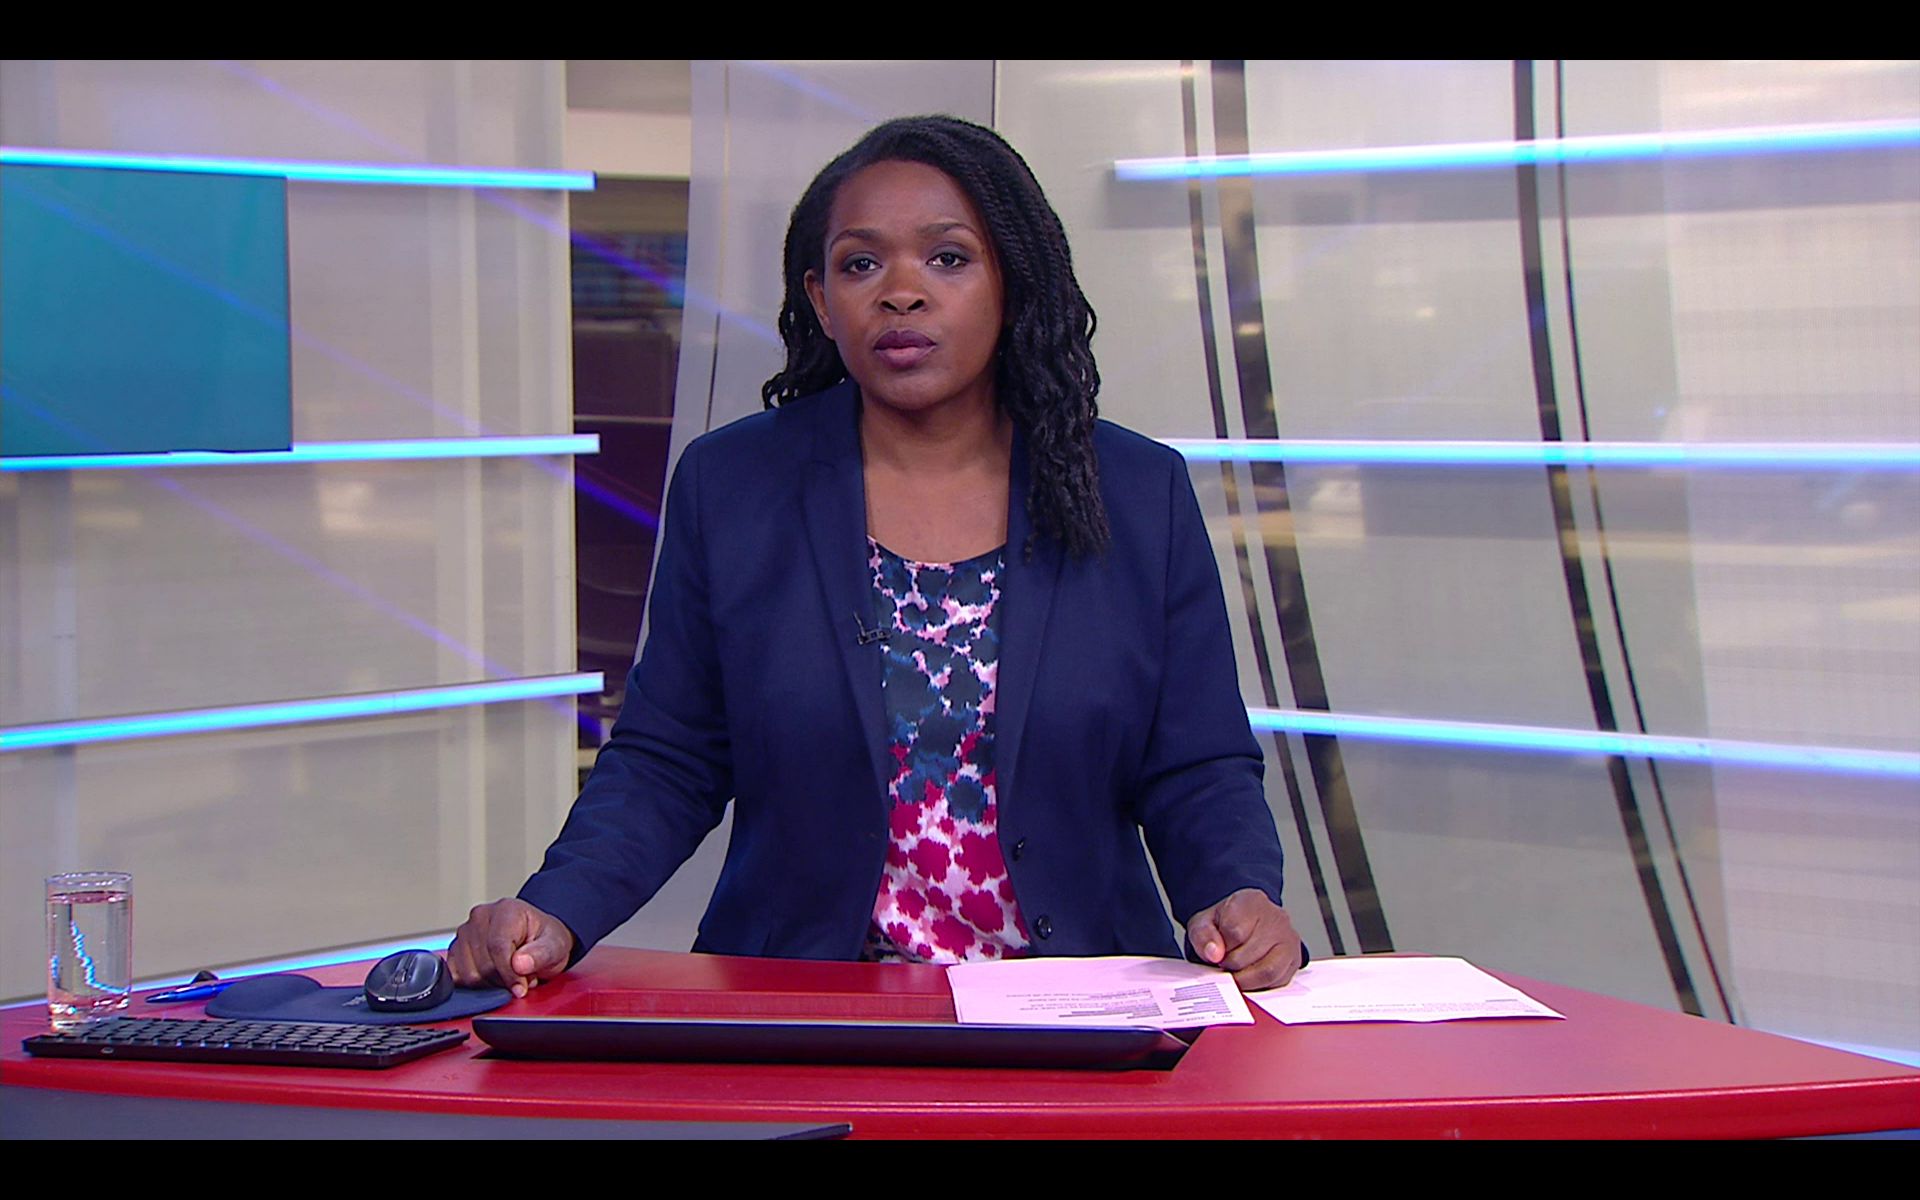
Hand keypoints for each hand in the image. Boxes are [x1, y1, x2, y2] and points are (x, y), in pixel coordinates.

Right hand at [448, 898, 574, 998]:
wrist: (537, 939)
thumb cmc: (545, 940)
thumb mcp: (555, 946)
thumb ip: (541, 954)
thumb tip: (519, 964)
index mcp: (506, 910)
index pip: (498, 946)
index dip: (508, 973)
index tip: (520, 988)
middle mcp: (481, 917)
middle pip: (483, 963)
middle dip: (503, 979)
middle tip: (522, 978)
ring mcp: (465, 932)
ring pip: (468, 973)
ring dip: (490, 983)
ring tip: (509, 975)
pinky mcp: (455, 949)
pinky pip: (456, 976)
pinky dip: (474, 985)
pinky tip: (492, 978)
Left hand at [1186, 888, 1302, 991]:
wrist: (1241, 925)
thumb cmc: (1224, 924)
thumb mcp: (1203, 924)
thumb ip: (1203, 936)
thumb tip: (1214, 954)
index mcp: (1251, 901)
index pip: (1234, 931)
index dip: (1220, 947)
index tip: (1216, 950)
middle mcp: (1275, 917)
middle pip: (1249, 952)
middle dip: (1230, 965)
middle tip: (1223, 963)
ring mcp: (1288, 938)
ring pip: (1266, 971)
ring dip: (1244, 979)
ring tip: (1234, 972)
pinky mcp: (1294, 959)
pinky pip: (1277, 981)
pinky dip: (1259, 985)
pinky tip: (1248, 976)